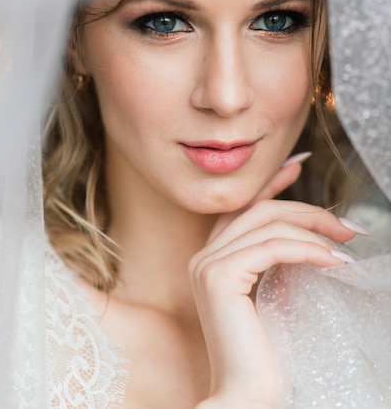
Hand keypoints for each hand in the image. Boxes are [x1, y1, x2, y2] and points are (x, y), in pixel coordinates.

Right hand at [190, 163, 355, 408]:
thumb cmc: (264, 353)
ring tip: (347, 245)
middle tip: (348, 225)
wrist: (247, 396)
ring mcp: (207, 264)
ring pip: (268, 224)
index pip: (243, 208)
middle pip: (260, 210)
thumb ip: (279, 261)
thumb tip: (310, 233)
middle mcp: (203, 255)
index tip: (297, 166)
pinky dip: (308, 250)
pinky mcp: (219, 276)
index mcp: (213, 259)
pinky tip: (334, 262)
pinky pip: (272, 247)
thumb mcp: (275, 294)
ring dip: (314, 230)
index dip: (270, 183)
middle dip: (308, 210)